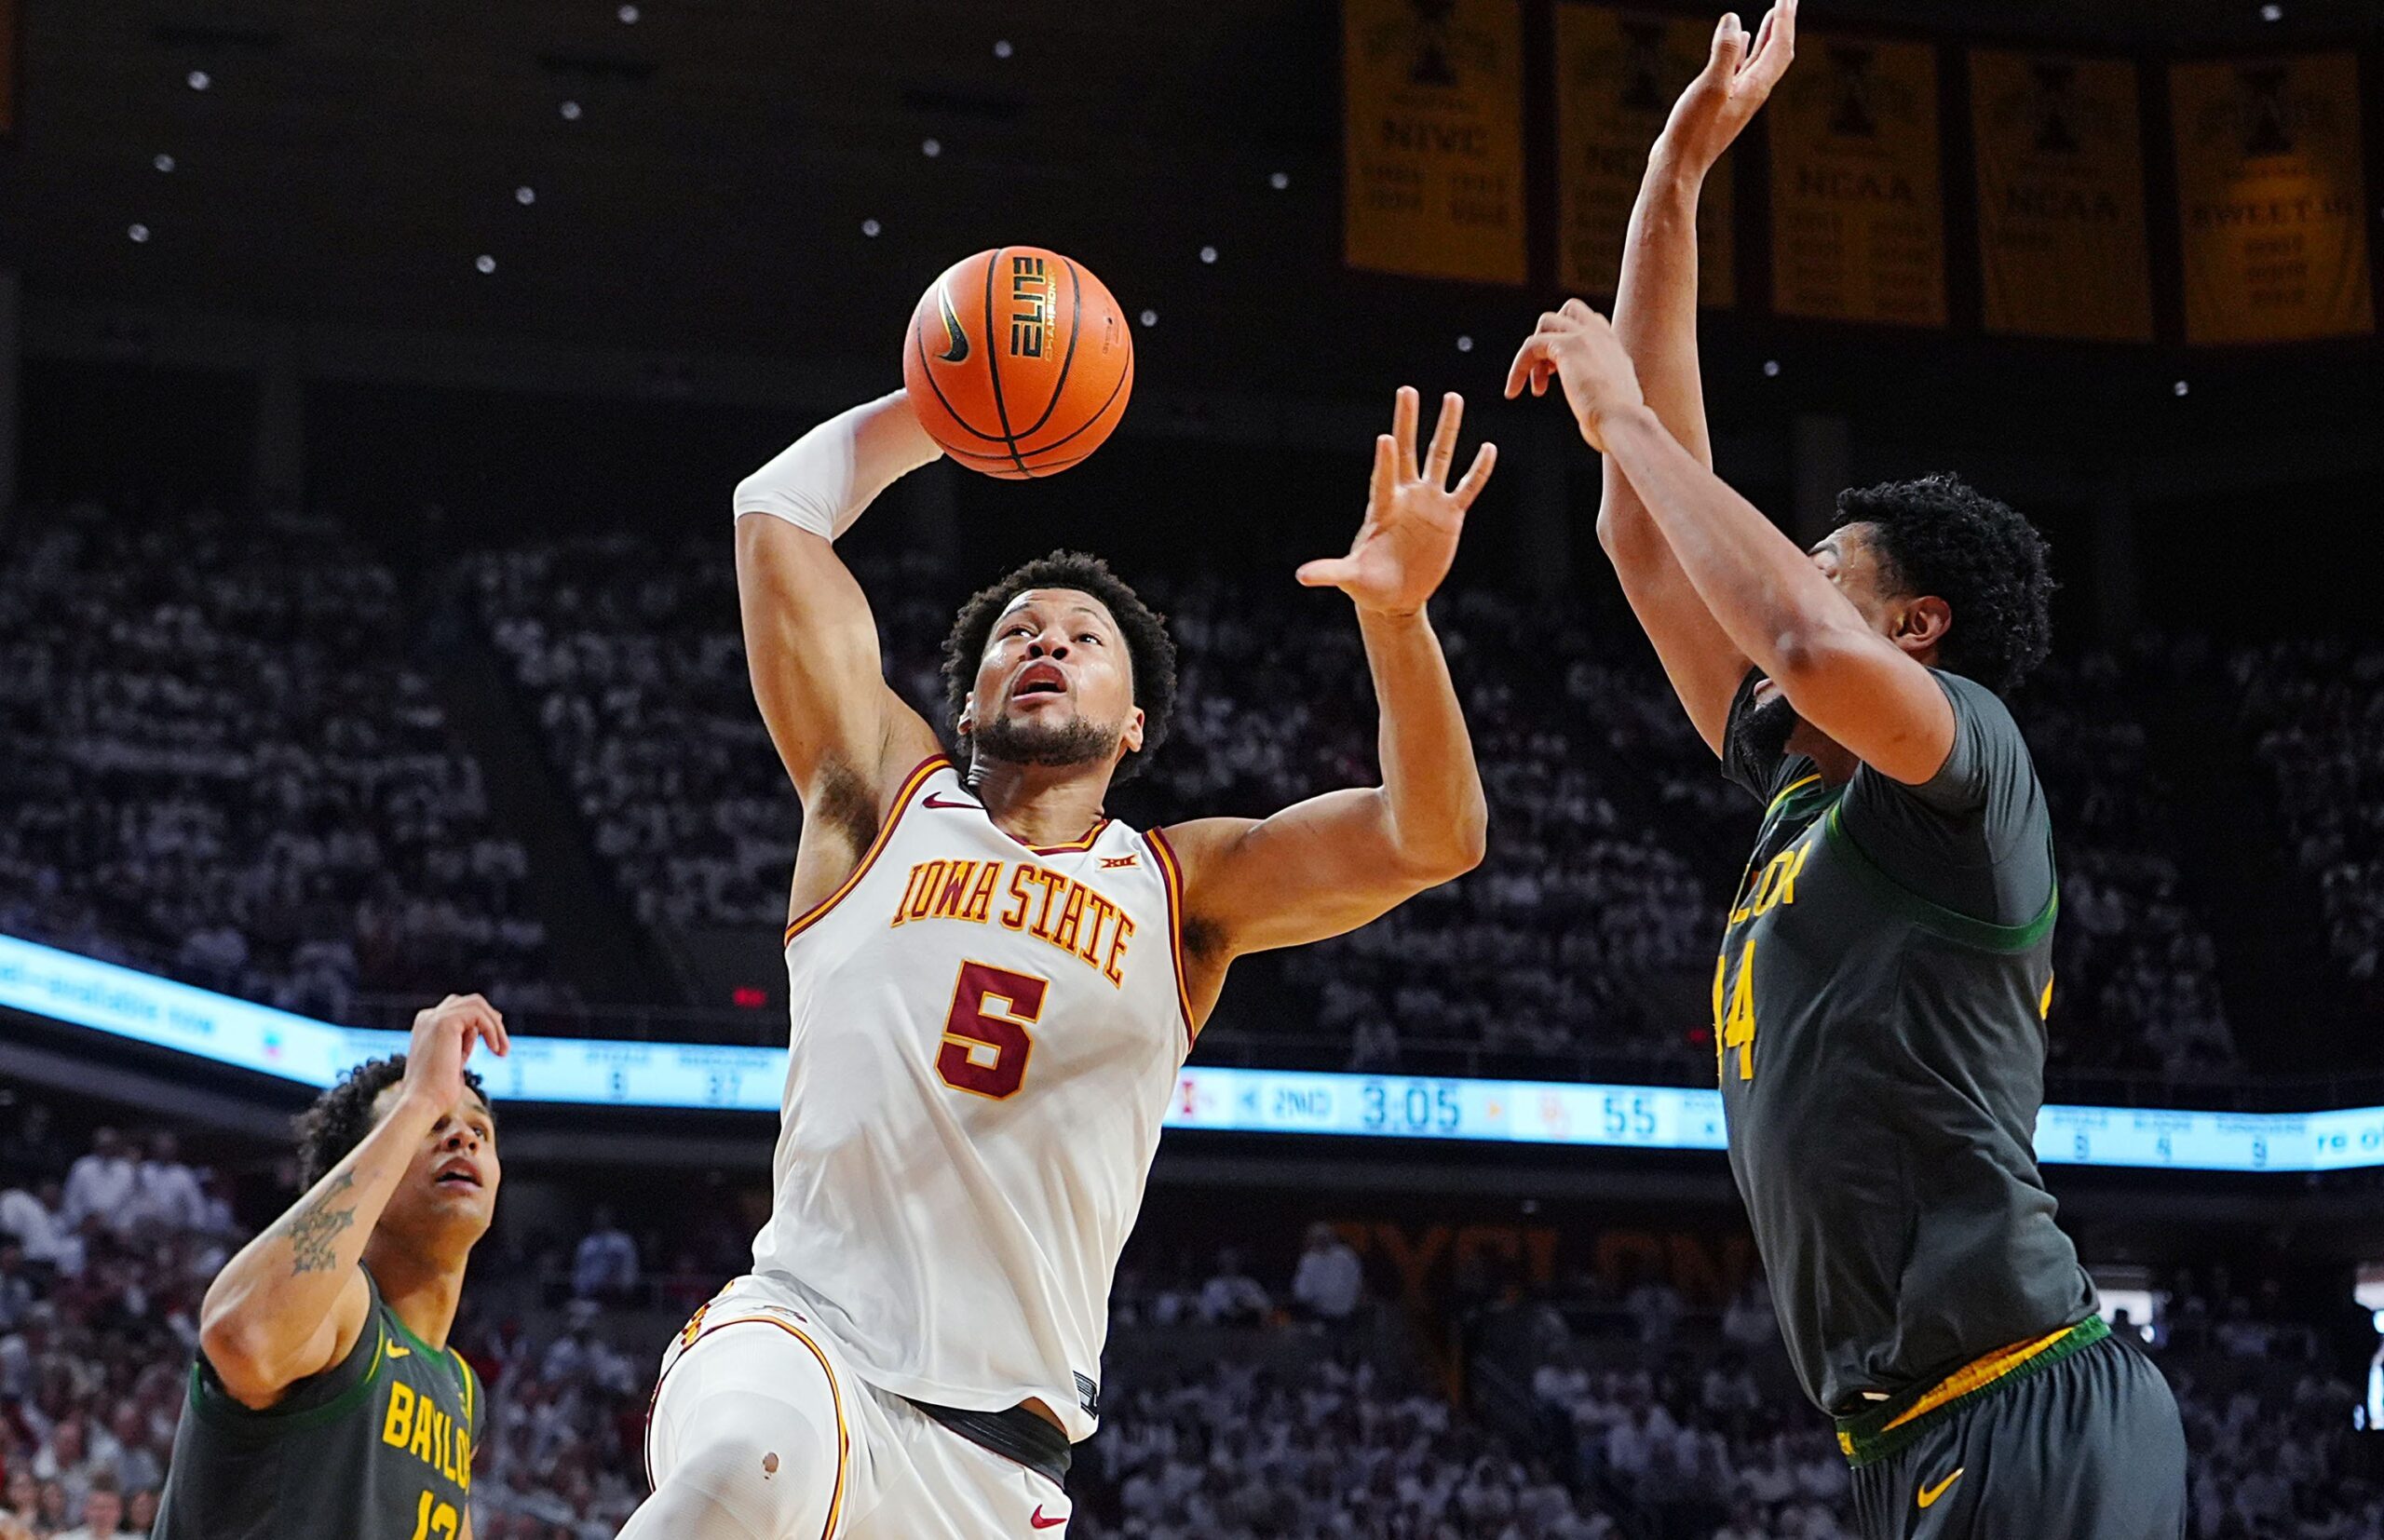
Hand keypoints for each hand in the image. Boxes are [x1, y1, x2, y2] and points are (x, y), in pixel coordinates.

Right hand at [401, 993, 509, 1109]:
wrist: (424, 1102)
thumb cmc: (438, 1090)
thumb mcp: (454, 1060)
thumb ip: (463, 1042)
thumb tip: (479, 1031)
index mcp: (427, 1025)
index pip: (461, 1010)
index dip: (482, 1024)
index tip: (495, 1045)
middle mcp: (428, 1018)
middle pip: (470, 1002)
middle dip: (491, 1019)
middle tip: (503, 1045)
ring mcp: (434, 1017)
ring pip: (477, 1004)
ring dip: (496, 1026)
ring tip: (502, 1050)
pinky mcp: (444, 1022)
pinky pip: (478, 1014)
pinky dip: (492, 1030)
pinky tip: (495, 1050)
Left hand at [1298, 388, 1494, 617]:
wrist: (1395, 596)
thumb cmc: (1368, 585)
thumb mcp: (1350, 578)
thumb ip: (1330, 572)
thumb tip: (1301, 577)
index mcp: (1382, 508)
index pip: (1383, 479)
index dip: (1384, 461)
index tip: (1384, 437)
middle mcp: (1405, 497)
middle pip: (1406, 452)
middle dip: (1407, 422)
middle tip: (1407, 390)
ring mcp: (1428, 503)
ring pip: (1440, 458)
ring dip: (1447, 429)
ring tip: (1453, 397)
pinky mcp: (1450, 516)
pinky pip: (1467, 488)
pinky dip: (1478, 470)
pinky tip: (1489, 448)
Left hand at [1502, 301, 1645, 451]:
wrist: (1624, 423)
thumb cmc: (1619, 425)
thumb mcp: (1614, 402)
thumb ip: (1601, 393)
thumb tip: (1591, 409)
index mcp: (1615, 348)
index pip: (1591, 324)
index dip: (1570, 342)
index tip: (1560, 374)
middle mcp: (1602, 336)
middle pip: (1569, 310)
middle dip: (1551, 335)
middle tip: (1547, 372)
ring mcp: (1585, 337)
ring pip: (1547, 322)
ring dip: (1534, 352)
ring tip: (1535, 387)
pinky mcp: (1567, 347)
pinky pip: (1531, 345)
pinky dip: (1518, 367)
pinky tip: (1515, 391)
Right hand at [1653, 1, 1797, 178]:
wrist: (1678, 166)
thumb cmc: (1692, 132)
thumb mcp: (1710, 86)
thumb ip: (1724, 52)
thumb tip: (1734, 21)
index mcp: (1755, 87)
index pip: (1779, 46)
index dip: (1785, 19)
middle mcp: (1752, 93)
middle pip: (1777, 53)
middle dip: (1783, 24)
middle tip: (1787, 0)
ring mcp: (1737, 99)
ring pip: (1761, 61)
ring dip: (1769, 36)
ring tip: (1773, 15)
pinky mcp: (1722, 104)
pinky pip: (1742, 71)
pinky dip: (1746, 52)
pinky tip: (1740, 43)